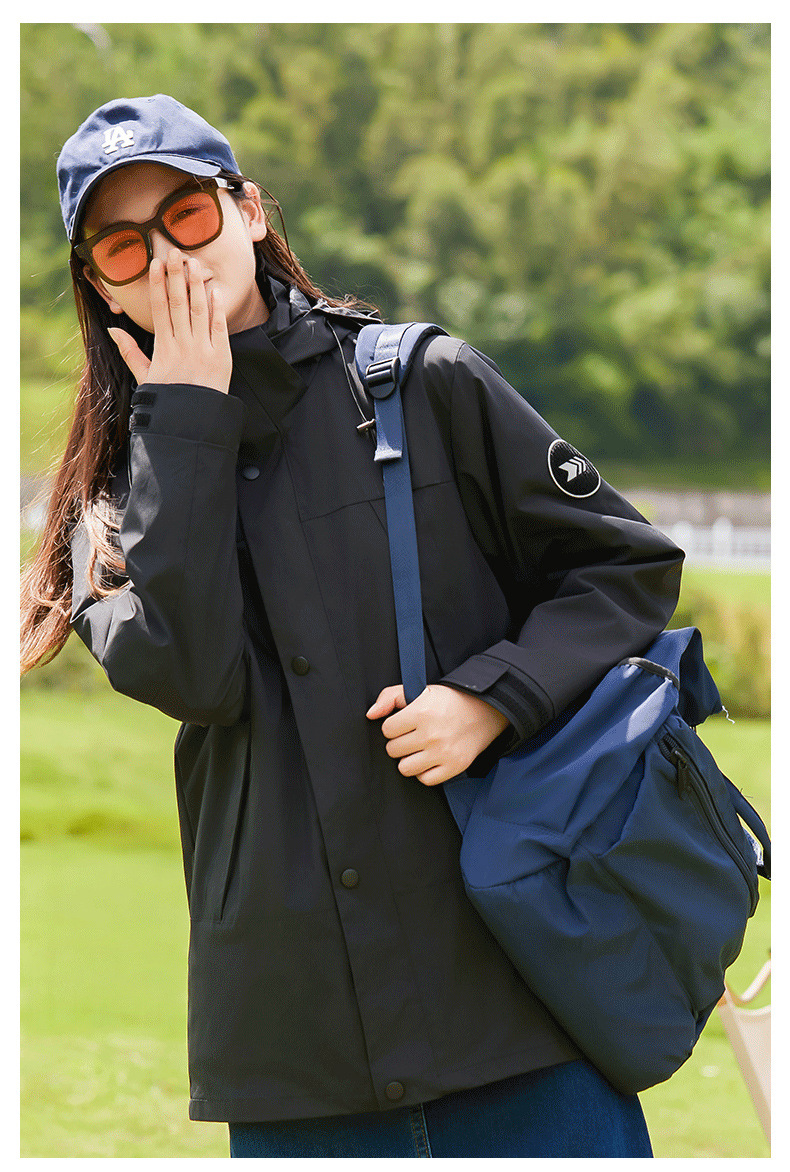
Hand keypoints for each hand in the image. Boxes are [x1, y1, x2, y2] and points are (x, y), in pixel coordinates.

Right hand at [107, 250, 231, 394]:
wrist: (193, 420)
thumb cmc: (168, 399)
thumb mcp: (145, 377)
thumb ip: (130, 352)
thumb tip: (114, 329)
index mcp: (163, 348)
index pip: (159, 309)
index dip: (158, 284)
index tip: (155, 264)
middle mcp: (182, 345)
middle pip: (178, 303)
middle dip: (176, 276)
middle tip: (174, 252)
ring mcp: (203, 349)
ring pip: (199, 310)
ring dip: (196, 285)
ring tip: (194, 262)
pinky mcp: (222, 356)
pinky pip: (219, 327)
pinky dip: (217, 308)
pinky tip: (214, 290)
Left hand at [366, 683, 510, 785]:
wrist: (484, 711)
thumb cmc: (448, 701)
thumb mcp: (419, 690)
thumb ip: (390, 697)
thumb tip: (370, 714)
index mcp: (421, 712)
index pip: (387, 730)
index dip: (394, 726)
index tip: (405, 723)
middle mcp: (431, 734)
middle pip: (393, 750)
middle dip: (400, 742)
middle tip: (413, 735)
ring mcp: (443, 753)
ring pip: (404, 768)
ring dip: (409, 759)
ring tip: (419, 749)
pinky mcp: (454, 767)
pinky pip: (425, 780)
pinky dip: (424, 772)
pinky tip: (430, 759)